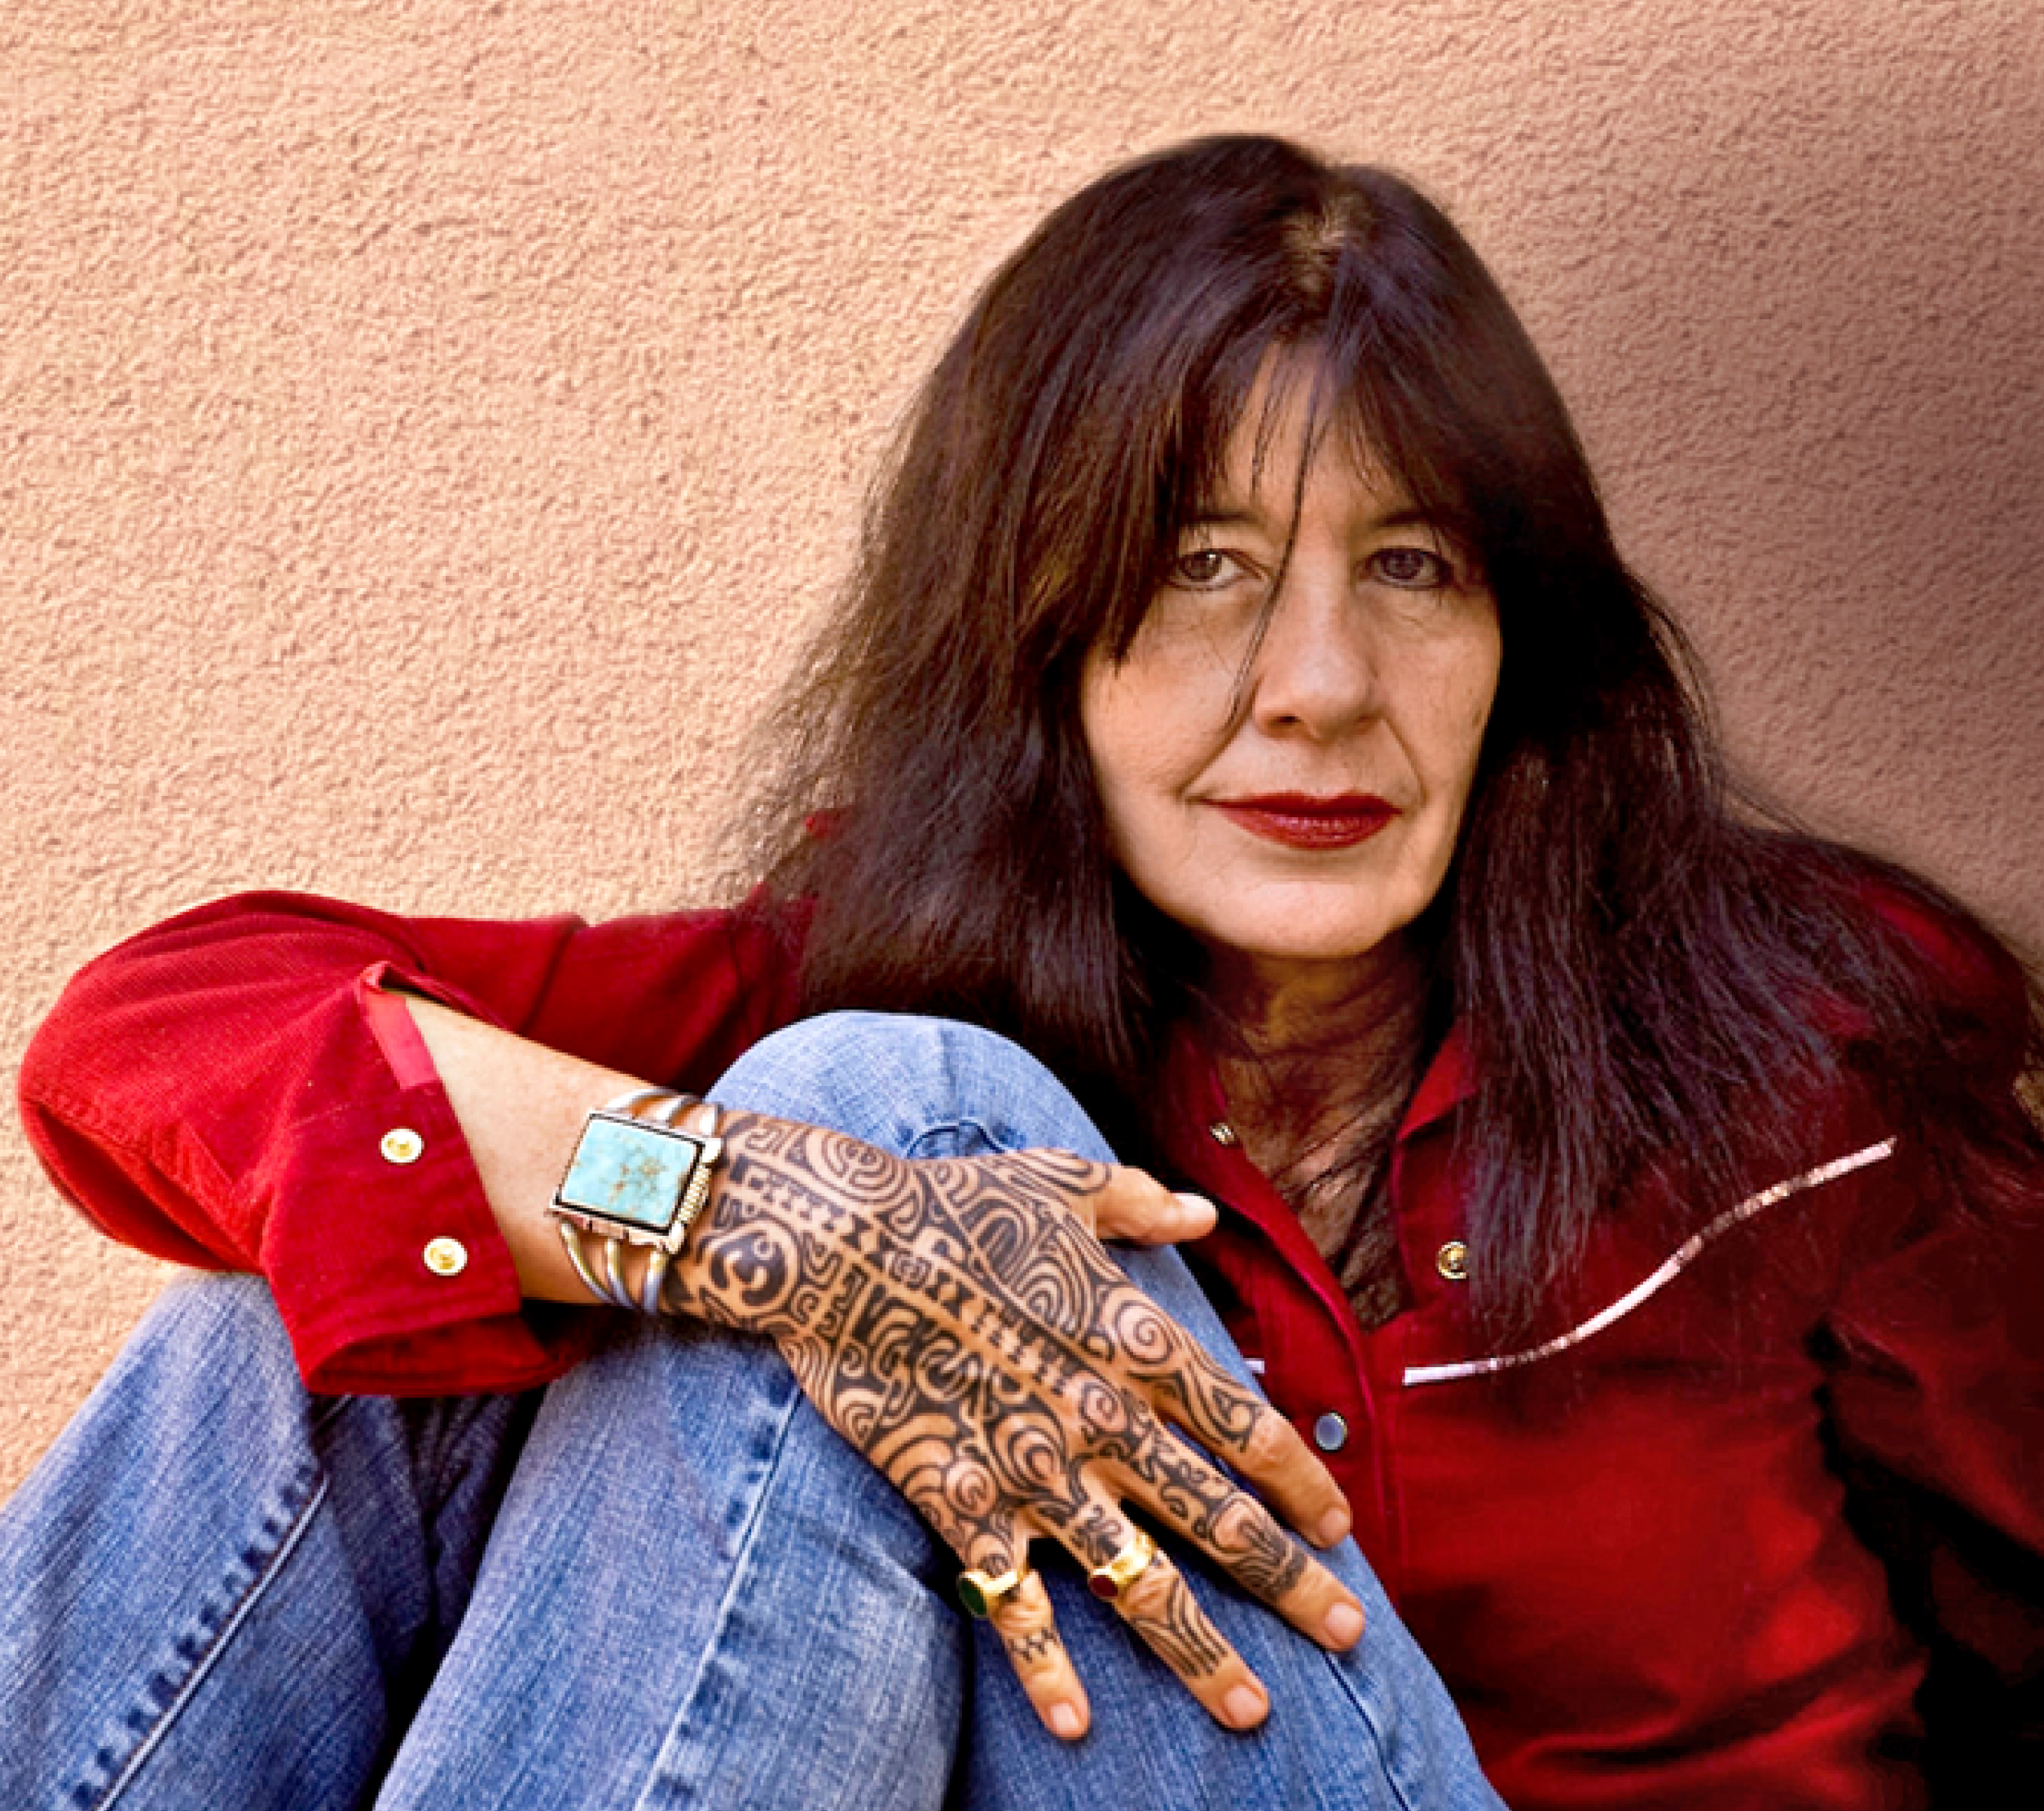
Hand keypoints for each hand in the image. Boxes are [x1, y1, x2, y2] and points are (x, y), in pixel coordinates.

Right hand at [662, 1111, 1364, 1740]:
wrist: (841, 1246)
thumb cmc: (955, 1203)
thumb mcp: (1064, 1182)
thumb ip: (1142, 1205)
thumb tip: (1203, 1211)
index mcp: (1136, 1342)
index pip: (1249, 1430)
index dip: (1304, 1485)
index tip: (1340, 1528)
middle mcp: (1104, 1420)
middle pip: (1223, 1521)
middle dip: (1294, 1586)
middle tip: (1350, 1636)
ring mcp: (1036, 1473)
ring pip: (1140, 1585)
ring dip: (1202, 1655)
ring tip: (1253, 1711)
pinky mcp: (963, 1505)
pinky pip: (1015, 1605)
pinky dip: (1045, 1670)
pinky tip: (1075, 1724)